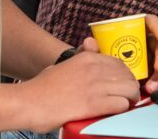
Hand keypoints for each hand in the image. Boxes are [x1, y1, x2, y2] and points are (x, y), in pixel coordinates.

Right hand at [17, 37, 140, 131]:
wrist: (27, 103)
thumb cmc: (42, 88)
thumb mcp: (64, 64)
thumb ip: (81, 56)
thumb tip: (91, 45)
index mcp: (88, 58)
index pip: (120, 64)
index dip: (124, 77)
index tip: (121, 86)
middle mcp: (95, 68)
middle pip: (128, 76)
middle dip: (129, 88)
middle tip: (124, 97)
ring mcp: (96, 85)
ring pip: (130, 89)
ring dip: (129, 99)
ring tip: (123, 105)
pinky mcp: (95, 103)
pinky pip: (122, 104)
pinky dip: (122, 110)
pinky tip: (114, 112)